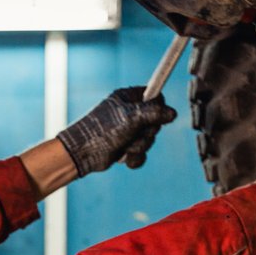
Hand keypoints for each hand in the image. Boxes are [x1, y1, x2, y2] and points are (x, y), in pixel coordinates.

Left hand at [56, 87, 177, 176]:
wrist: (82, 153)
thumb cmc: (102, 130)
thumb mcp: (131, 117)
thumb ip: (153, 113)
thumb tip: (173, 113)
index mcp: (128, 98)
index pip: (154, 96)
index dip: (159, 107)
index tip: (156, 116)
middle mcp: (129, 113)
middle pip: (155, 121)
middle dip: (146, 133)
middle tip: (133, 134)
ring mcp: (128, 130)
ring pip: (149, 139)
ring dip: (138, 147)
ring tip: (124, 147)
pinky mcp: (125, 146)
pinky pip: (142, 153)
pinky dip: (134, 158)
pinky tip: (123, 158)